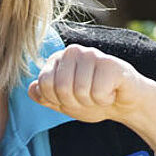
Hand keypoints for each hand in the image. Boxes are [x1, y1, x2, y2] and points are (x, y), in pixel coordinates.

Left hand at [29, 44, 145, 123]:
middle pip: (61, 87)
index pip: (44, 84)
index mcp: (58, 60)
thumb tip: (31, 88)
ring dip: (92, 102)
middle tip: (88, 98)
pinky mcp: (111, 63)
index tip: (71, 99)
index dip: (57, 100)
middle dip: (75, 102)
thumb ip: (44, 97)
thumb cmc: (93, 100)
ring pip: (80, 91)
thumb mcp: (63, 103)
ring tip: (100, 94)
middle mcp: (73, 51)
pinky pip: (98, 92)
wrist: (124, 104)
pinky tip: (112, 92)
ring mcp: (92, 54)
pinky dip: (105, 100)